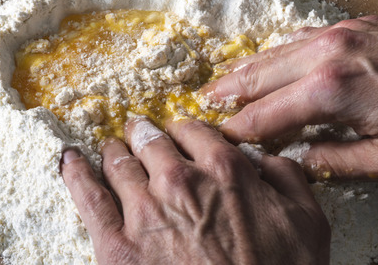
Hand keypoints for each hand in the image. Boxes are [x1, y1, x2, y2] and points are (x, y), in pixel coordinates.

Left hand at [60, 116, 329, 264]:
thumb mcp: (308, 222)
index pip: (193, 132)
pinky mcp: (116, 245)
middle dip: (145, 135)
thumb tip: (264, 157)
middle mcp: (179, 180)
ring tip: (111, 148)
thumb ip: (286, 177)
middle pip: (151, 142)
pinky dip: (75, 173)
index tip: (181, 136)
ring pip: (118, 163)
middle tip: (139, 132)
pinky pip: (86, 197)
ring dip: (114, 151)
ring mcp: (143, 211)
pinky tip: (70, 160)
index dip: (185, 132)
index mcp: (224, 169)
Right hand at [205, 16, 377, 181]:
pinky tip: (274, 58)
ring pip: (278, 50)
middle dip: (228, 90)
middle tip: (201, 102)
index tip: (219, 140)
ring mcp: (343, 34)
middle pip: (260, 73)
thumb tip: (302, 160)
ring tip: (224, 81)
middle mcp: (329, 55)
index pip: (266, 114)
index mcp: (333, 92)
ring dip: (249, 67)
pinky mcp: (358, 25)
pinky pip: (304, 36)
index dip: (238, 131)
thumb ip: (338, 162)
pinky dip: (280, 50)